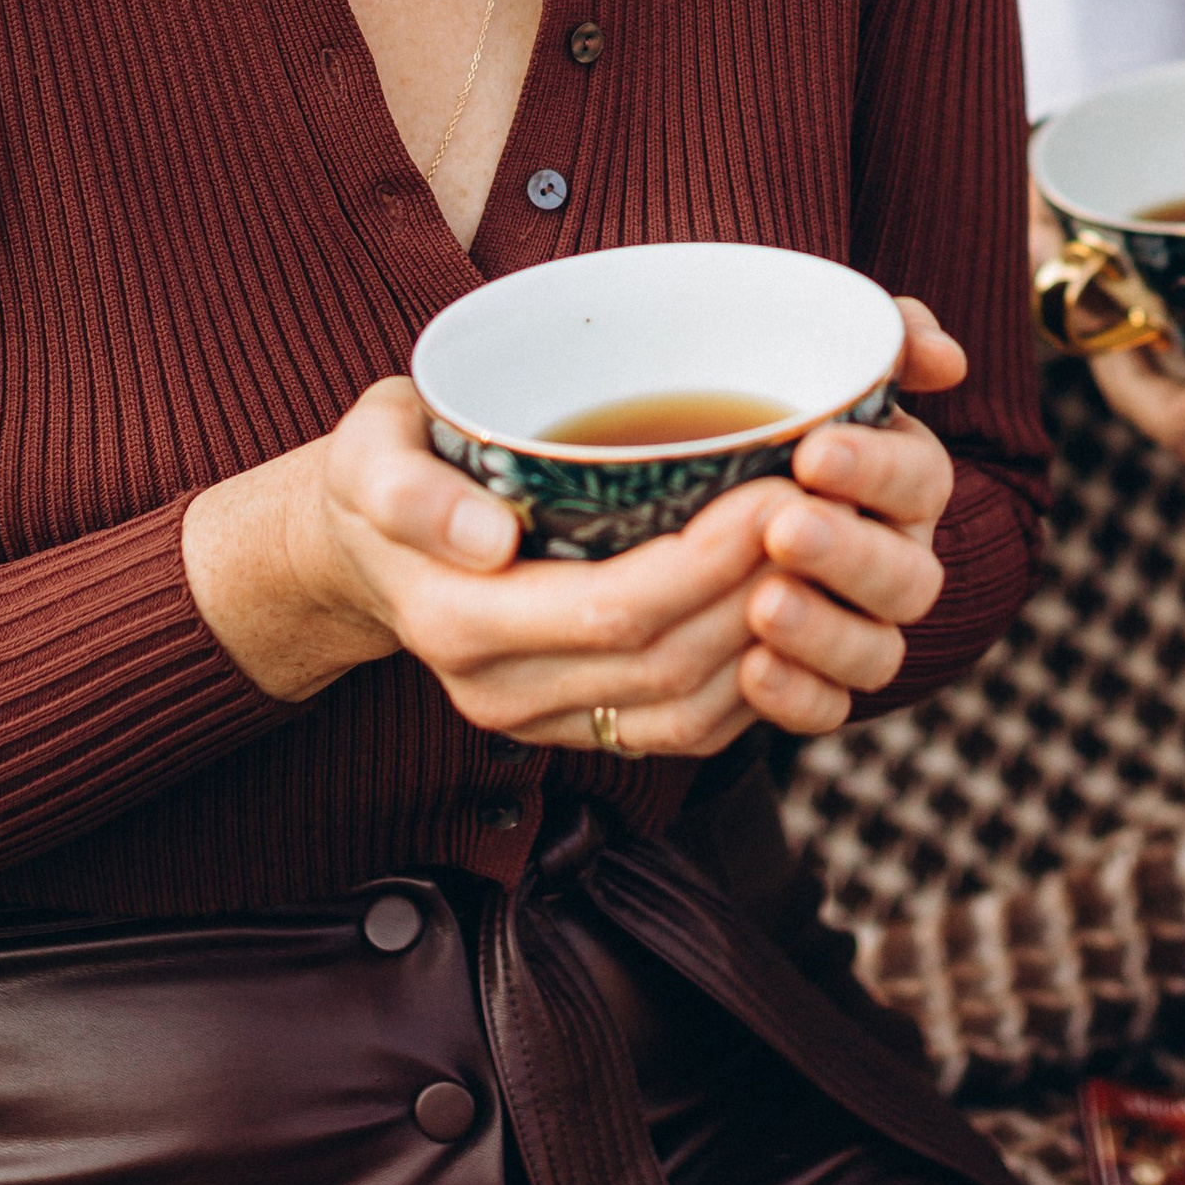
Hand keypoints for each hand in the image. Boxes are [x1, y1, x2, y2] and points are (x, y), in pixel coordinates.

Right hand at [186, 379, 790, 758]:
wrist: (360, 551)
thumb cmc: (383, 474)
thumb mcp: (367, 451)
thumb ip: (408, 491)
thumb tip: (488, 537)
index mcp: (457, 621)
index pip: (614, 608)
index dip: (707, 561)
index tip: (775, 491)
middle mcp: (501, 691)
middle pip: (668, 662)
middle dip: (758, 588)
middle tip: (824, 510)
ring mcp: (542, 721)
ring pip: (688, 711)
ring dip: (770, 640)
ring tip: (821, 555)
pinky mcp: (577, 727)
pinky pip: (682, 732)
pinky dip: (750, 685)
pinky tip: (788, 615)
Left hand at [740, 299, 965, 736]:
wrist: (700, 492)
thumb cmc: (763, 404)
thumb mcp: (809, 352)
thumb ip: (882, 337)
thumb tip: (941, 357)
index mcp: (905, 479)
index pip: (921, 477)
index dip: (876, 469)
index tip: (812, 451)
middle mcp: (899, 559)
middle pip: (908, 575)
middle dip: (847, 553)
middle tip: (783, 528)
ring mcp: (864, 628)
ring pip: (877, 650)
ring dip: (825, 631)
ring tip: (763, 605)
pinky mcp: (820, 685)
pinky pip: (829, 710)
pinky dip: (798, 697)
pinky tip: (753, 671)